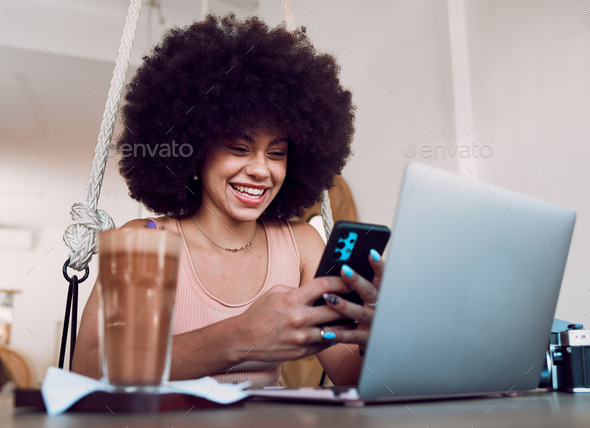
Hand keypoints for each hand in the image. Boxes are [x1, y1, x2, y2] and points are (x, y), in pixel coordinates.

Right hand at [231, 275, 350, 362]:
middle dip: (350, 302)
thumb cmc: (259, 314)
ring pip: (336, 329)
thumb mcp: (275, 292)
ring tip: (355, 316)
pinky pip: (326, 343)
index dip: (341, 281)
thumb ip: (298, 289)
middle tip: (359, 298)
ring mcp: (302, 337)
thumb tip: (318, 288)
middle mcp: (299, 318)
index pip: (324, 285)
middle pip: (335, 308)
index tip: (349, 280)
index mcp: (293, 299)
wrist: (244, 339)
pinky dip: (334, 337)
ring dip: (347, 322)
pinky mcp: (303, 352)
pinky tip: (340, 331)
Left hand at [321, 249, 384, 352]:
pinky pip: (353, 336)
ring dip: (344, 306)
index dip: (378, 265)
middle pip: (369, 292)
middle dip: (357, 281)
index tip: (371, 253)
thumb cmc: (368, 313)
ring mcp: (374, 323)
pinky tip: (327, 331)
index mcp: (379, 294)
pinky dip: (340, 334)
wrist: (384, 342)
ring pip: (359, 313)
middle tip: (344, 270)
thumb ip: (359, 285)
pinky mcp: (367, 339)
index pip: (381, 277)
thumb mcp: (369, 297)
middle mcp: (379, 307)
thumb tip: (343, 266)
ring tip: (329, 298)